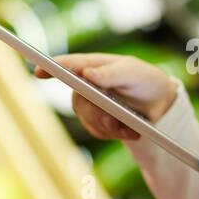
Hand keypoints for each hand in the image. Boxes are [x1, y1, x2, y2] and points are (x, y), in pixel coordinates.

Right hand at [33, 53, 176, 140]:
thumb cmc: (145, 80)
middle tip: (115, 121)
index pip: (68, 65)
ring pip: (87, 119)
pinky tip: (131, 131)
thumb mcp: (133, 73)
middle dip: (96, 113)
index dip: (51, 67)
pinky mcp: (98, 120)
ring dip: (109, 126)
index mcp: (93, 66)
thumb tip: (87, 73)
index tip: (38, 72)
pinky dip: (114, 134)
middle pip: (78, 100)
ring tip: (130, 127)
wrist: (160, 104)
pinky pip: (97, 131)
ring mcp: (91, 103)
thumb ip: (111, 73)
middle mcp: (87, 84)